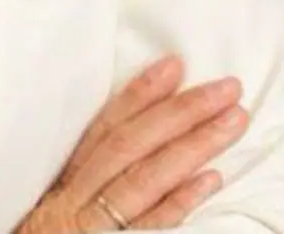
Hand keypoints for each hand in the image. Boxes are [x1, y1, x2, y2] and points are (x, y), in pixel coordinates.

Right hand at [16, 55, 248, 232]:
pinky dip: (177, 199)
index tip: (175, 66)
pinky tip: (211, 178)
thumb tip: (126, 155)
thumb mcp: (50, 221)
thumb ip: (84, 190)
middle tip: (227, 87)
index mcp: (63, 187)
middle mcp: (74, 200)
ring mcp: (89, 227)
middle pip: (131, 145)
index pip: (104, 130)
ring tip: (233, 121)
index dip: (138, 95)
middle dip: (180, 111)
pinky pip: (145, 225)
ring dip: (192, 145)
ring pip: (143, 176)